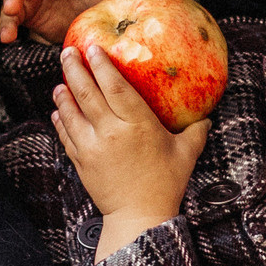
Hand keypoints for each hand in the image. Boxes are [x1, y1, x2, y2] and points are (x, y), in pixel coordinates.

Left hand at [52, 43, 208, 255]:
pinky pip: (66, 136)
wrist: (139, 218)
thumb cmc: (166, 184)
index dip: (102, 65)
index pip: (116, 87)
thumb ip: (196, 133)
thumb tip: (207, 118)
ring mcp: (92, 147)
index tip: (93, 47)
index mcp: (138, 125)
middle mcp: (111, 132)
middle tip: (68, 52)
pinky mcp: (81, 162)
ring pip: (72, 113)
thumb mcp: (185, 155)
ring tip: (60, 80)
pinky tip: (58, 111)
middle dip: (75, 69)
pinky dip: (61, 121)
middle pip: (87, 93)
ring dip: (64, 93)